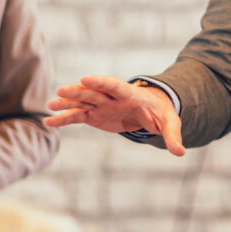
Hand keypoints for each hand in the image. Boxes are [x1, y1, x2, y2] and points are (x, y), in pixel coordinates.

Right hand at [45, 75, 185, 155]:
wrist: (152, 111)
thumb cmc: (161, 114)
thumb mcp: (170, 123)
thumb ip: (173, 136)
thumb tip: (181, 152)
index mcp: (131, 94)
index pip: (115, 86)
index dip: (101, 82)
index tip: (86, 78)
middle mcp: (113, 98)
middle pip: (94, 92)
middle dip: (79, 91)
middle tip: (61, 90)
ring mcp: (102, 105)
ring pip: (82, 102)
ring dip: (67, 103)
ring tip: (50, 105)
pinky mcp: (95, 115)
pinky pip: (77, 116)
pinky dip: (64, 119)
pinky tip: (49, 121)